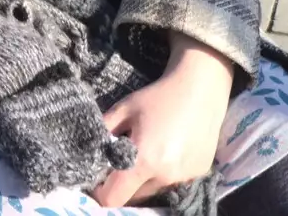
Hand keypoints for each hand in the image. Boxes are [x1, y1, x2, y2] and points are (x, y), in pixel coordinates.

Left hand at [89, 35, 233, 206]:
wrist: (200, 88)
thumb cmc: (158, 97)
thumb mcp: (123, 110)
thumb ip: (103, 133)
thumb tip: (87, 154)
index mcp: (143, 161)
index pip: (113, 198)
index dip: (100, 192)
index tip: (98, 179)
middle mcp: (165, 176)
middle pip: (133, 197)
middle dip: (123, 184)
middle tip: (122, 161)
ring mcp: (185, 179)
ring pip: (153, 192)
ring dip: (144, 181)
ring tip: (147, 153)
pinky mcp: (199, 176)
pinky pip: (173, 184)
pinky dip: (165, 175)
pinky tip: (167, 151)